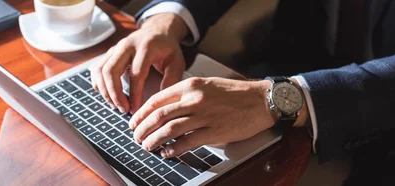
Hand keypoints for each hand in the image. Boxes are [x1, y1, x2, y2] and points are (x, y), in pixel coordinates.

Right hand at [91, 13, 188, 113]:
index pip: (136, 73)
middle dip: (115, 94)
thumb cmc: (168, 49)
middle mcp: (127, 45)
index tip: (136, 109)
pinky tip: (109, 95)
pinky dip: (99, 84)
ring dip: (105, 91)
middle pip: (111, 71)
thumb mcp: (177, 62)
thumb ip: (171, 80)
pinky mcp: (109, 53)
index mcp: (146, 47)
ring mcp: (115, 48)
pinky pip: (97, 69)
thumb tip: (160, 101)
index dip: (134, 93)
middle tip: (123, 109)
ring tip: (116, 105)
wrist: (158, 31)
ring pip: (100, 70)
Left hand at [129, 77, 275, 157]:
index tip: (134, 121)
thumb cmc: (235, 93)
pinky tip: (167, 152)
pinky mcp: (214, 131)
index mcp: (191, 86)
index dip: (141, 113)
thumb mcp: (207, 85)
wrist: (261, 100)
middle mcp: (195, 99)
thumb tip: (166, 108)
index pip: (157, 99)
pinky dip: (173, 149)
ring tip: (147, 146)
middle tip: (136, 137)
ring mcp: (205, 116)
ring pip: (169, 129)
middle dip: (143, 128)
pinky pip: (187, 142)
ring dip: (154, 140)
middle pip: (159, 115)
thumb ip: (187, 94)